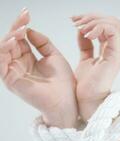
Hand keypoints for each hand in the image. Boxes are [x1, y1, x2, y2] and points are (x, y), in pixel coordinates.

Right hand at [0, 9, 77, 127]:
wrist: (65, 101)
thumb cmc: (63, 82)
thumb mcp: (54, 57)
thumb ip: (42, 43)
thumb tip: (29, 30)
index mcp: (28, 60)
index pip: (19, 39)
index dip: (21, 26)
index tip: (27, 14)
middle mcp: (18, 65)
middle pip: (10, 42)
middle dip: (15, 29)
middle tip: (24, 18)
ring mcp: (13, 73)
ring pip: (3, 51)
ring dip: (9, 38)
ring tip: (20, 30)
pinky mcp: (10, 81)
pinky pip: (1, 63)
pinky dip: (4, 51)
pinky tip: (13, 41)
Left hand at [71, 13, 119, 120]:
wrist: (86, 101)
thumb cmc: (85, 85)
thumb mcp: (84, 60)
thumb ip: (85, 46)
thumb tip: (81, 31)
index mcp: (109, 50)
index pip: (106, 26)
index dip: (91, 19)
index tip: (74, 20)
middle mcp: (115, 50)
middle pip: (112, 22)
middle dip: (92, 17)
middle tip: (76, 21)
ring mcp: (116, 53)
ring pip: (114, 24)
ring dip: (95, 21)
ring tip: (80, 27)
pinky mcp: (114, 57)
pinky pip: (112, 33)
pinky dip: (99, 28)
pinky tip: (85, 34)